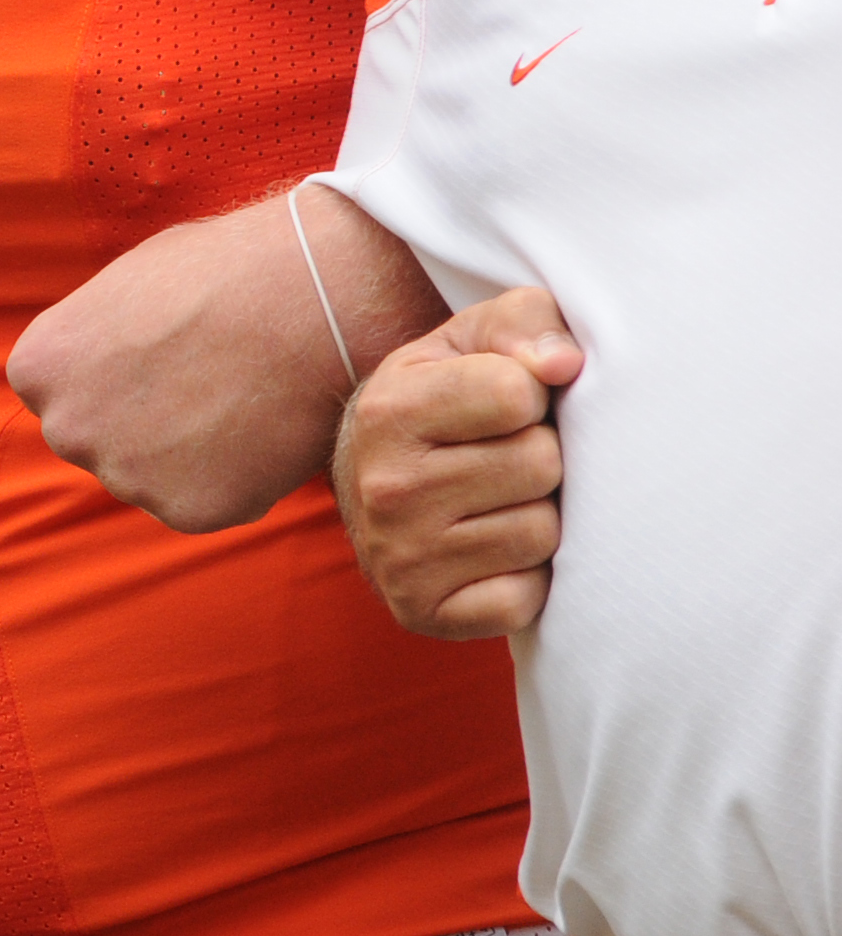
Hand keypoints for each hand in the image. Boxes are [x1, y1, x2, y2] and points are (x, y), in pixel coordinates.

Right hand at [334, 286, 579, 639]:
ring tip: (500, 502)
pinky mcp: (423, 613)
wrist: (370, 479)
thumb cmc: (447, 396)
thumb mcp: (472, 341)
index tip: (508, 402)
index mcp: (389, 410)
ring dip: (538, 516)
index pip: (516, 394)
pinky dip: (524, 579)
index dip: (532, 395)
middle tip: (505, 458)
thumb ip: (524, 322)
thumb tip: (565, 365)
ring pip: (540, 533)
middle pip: (538, 465)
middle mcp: (385, 487)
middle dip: (540, 457)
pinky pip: (523, 599)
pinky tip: (492, 553)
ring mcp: (401, 557)